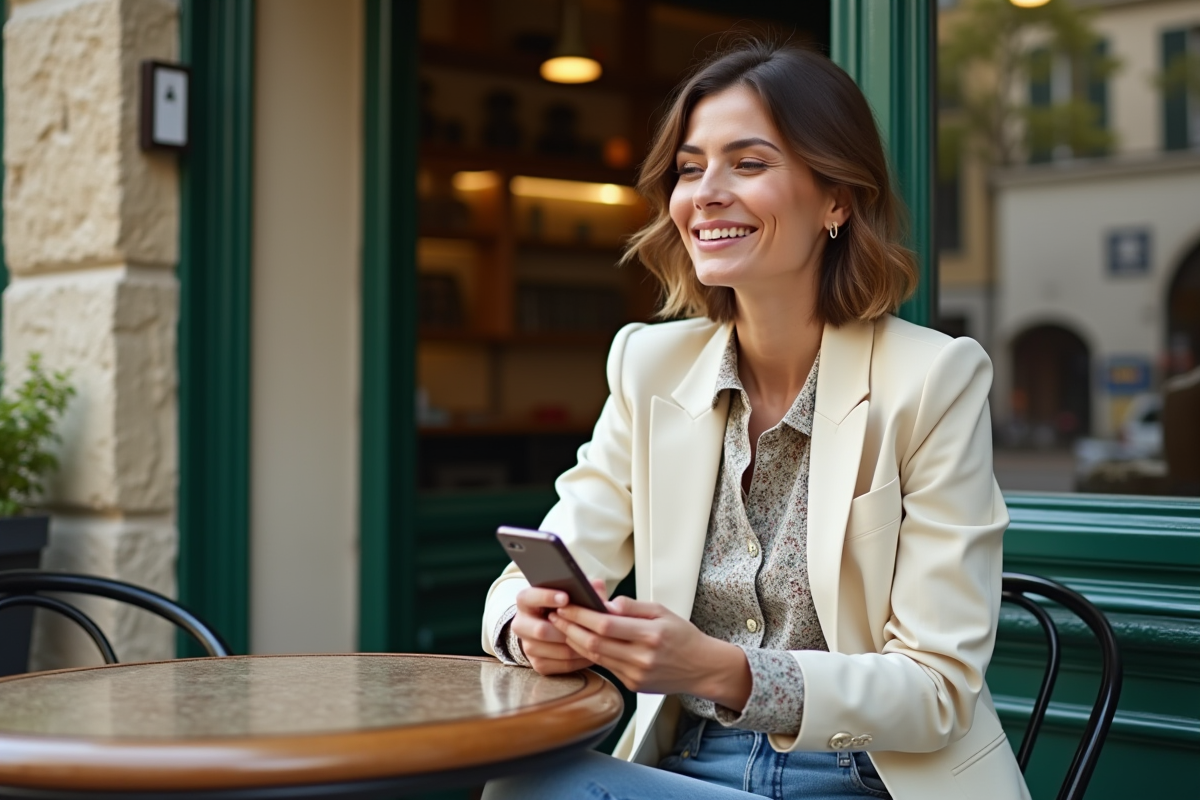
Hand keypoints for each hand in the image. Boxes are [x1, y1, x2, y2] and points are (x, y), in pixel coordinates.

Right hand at [511, 585, 595, 675]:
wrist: (550, 629)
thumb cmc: (562, 606)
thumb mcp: (567, 593)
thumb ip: (581, 587)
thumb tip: (597, 585)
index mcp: (525, 601)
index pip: (529, 597)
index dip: (547, 597)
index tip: (566, 597)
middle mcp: (521, 624)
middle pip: (540, 630)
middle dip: (566, 629)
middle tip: (586, 625)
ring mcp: (528, 646)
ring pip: (554, 649)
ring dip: (577, 645)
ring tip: (595, 639)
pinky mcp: (538, 664)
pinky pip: (562, 665)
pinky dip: (579, 660)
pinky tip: (592, 652)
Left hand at [550, 588, 751, 709]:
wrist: (702, 668)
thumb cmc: (682, 636)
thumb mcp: (662, 611)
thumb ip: (632, 607)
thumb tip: (605, 603)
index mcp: (651, 634)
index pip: (605, 624)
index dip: (580, 615)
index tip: (565, 606)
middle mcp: (643, 657)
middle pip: (595, 643)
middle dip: (570, 628)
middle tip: (554, 616)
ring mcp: (637, 674)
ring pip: (596, 658)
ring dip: (575, 642)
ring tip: (562, 628)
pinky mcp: (633, 685)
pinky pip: (606, 667)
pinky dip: (590, 654)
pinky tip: (580, 642)